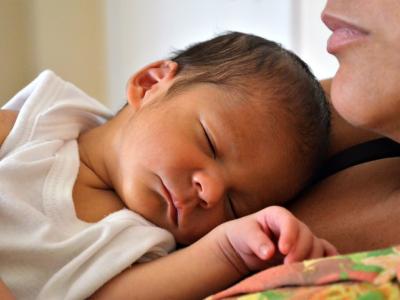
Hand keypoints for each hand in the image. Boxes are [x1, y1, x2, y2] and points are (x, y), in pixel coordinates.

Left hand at [219, 206, 337, 271]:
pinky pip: (326, 253)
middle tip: (288, 267)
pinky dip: (329, 261)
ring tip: (298, 273)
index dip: (289, 236)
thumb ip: (256, 241)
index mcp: (278, 215)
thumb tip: (269, 253)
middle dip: (300, 252)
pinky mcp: (308, 251)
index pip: (289, 222)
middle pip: (307, 236)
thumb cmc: (243, 236)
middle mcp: (294, 225)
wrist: (243, 247)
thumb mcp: (245, 234)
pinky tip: (326, 271)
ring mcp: (303, 238)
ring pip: (317, 247)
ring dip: (312, 260)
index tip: (283, 251)